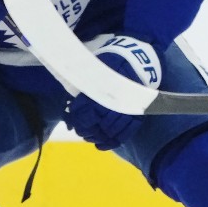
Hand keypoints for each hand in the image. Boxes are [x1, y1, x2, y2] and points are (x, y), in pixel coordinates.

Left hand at [64, 35, 156, 149]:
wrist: (136, 60)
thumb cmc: (110, 64)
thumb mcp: (93, 69)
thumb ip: (82, 84)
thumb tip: (70, 104)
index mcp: (102, 89)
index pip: (87, 112)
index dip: (78, 120)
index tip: (73, 123)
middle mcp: (115, 100)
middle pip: (98, 124)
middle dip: (87, 130)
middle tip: (81, 131)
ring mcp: (127, 109)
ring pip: (110, 130)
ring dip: (98, 137)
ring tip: (90, 138)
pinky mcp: (137, 115)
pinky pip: (125, 134)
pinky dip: (112, 142)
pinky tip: (101, 146)